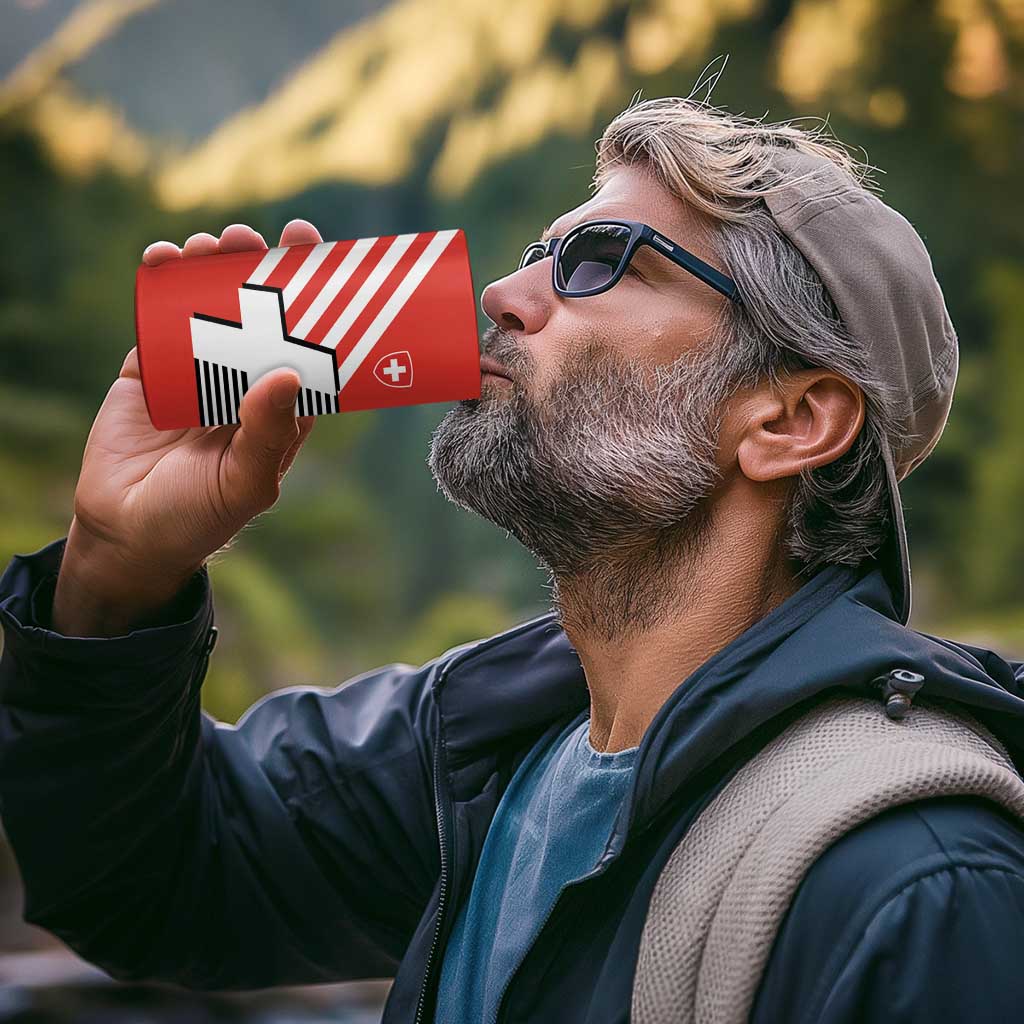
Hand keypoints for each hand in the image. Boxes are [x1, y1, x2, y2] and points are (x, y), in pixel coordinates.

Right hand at [52, 220, 324, 635]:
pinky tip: (164, 258)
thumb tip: (286, 374)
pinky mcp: (150, 368)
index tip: (315, 252)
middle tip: (258, 238)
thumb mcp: (245, 482)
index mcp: (280, 405)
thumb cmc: (200, 516)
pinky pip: (159, 317)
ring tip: (211, 245)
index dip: (314, 297)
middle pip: (259, 311)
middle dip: (259, 268)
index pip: (306, 342)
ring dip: (212, 267)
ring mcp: (196, 370)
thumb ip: (268, 434)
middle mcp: (244, 380)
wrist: (127, 534)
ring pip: (209, 305)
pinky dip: (161, 283)